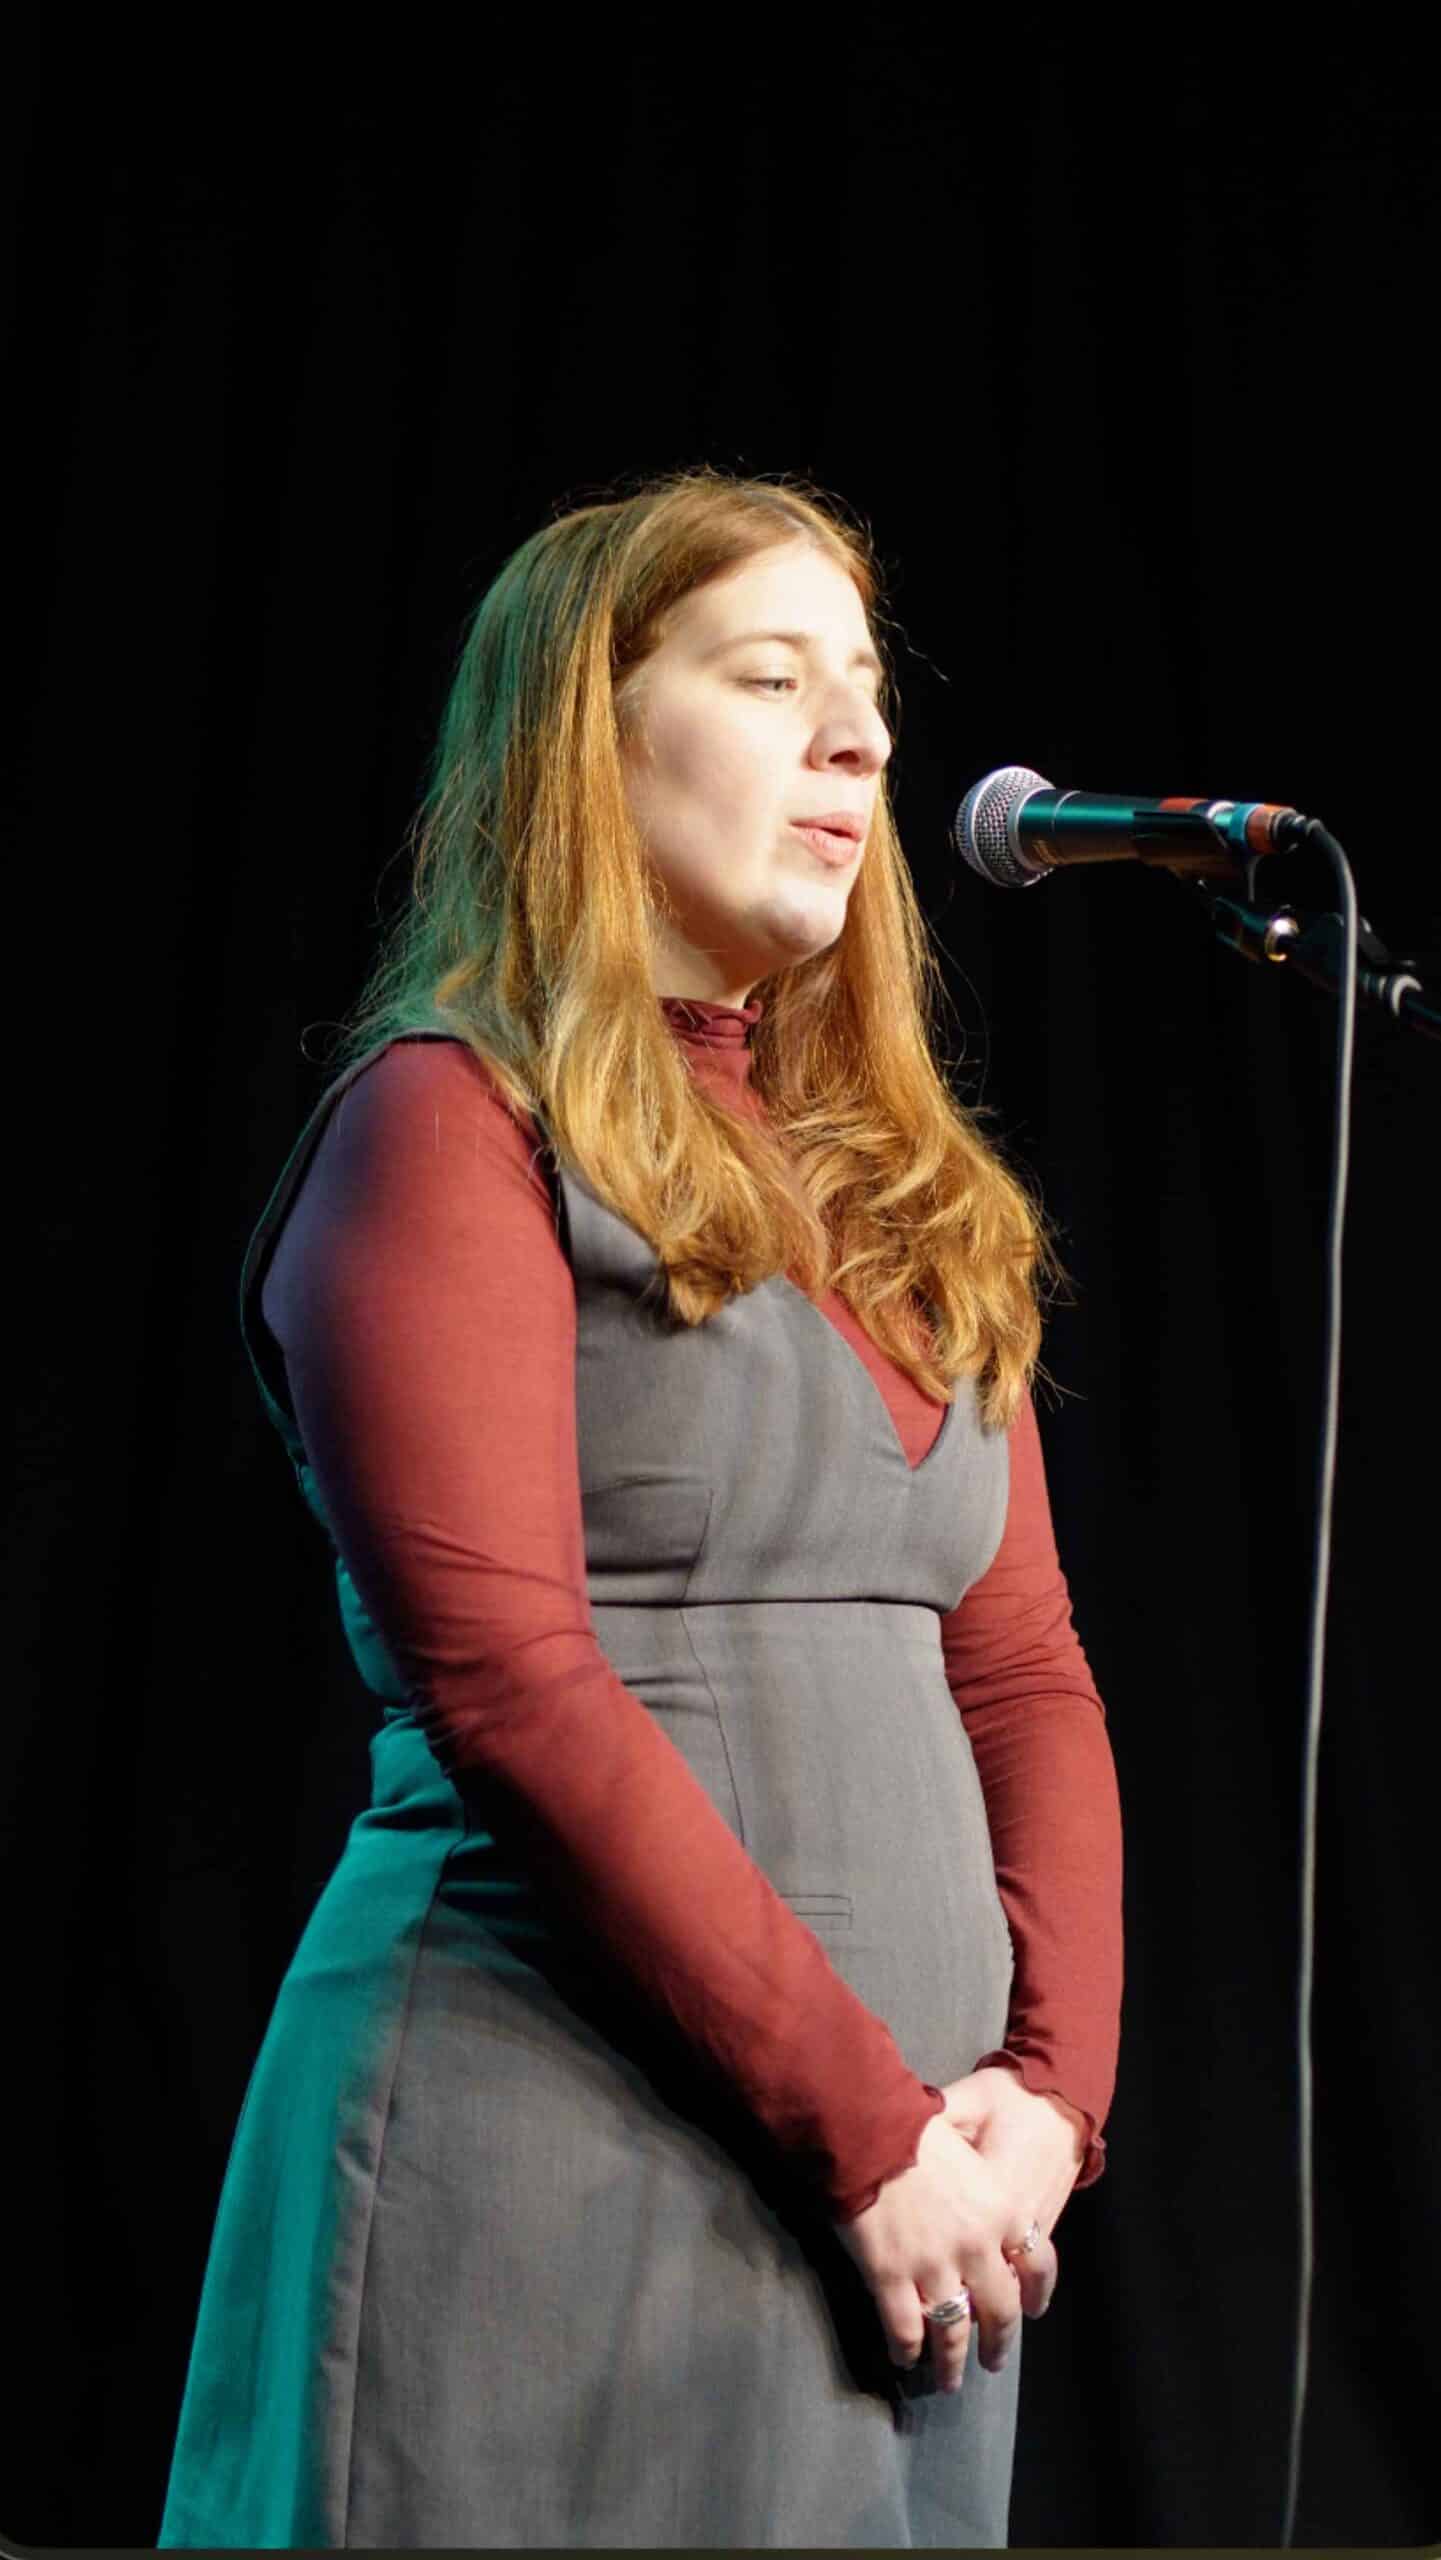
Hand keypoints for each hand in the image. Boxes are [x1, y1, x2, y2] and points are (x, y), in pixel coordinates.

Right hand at [830, 2068, 1082, 2389]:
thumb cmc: (917, 2129)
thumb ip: (985, 2195)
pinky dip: (906, 2349)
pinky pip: (904, 2329)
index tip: (1031, 2311)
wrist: (871, 2128)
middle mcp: (978, 2247)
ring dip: (951, 2361)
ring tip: (949, 2380)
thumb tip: (984, 2222)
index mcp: (1003, 2210)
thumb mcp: (973, 2155)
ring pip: (952, 2332)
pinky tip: (904, 2357)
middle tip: (992, 2361)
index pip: (1037, 2264)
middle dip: (997, 2343)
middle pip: (998, 2311)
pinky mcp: (891, 2277)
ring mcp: (934, 2267)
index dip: (1036, 2293)